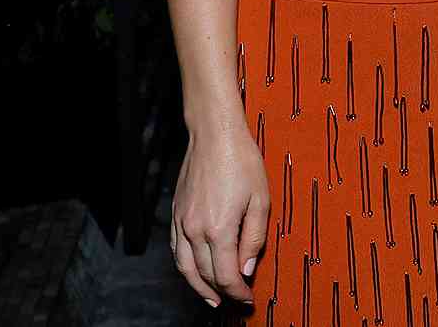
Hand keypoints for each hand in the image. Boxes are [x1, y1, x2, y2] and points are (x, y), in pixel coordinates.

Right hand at [169, 121, 269, 305]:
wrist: (214, 136)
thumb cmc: (242, 162)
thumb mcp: (261, 200)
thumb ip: (254, 238)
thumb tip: (246, 269)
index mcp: (219, 228)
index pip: (226, 275)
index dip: (238, 292)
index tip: (248, 298)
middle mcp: (195, 230)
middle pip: (205, 275)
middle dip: (221, 292)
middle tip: (235, 301)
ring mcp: (182, 223)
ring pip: (185, 268)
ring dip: (198, 287)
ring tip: (212, 299)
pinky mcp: (176, 215)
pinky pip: (177, 251)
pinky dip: (185, 268)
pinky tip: (194, 272)